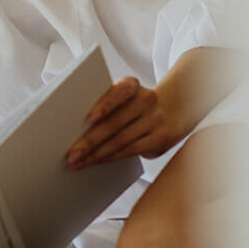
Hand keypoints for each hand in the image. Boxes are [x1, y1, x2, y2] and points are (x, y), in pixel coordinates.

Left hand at [66, 77, 180, 169]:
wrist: (177, 106)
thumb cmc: (137, 102)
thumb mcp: (125, 95)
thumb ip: (106, 104)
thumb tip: (76, 128)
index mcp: (132, 85)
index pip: (118, 92)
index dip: (104, 105)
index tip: (88, 119)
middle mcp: (146, 100)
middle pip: (114, 123)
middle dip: (89, 142)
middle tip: (71, 154)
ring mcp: (155, 120)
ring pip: (121, 141)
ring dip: (97, 154)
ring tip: (79, 162)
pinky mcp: (161, 139)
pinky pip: (131, 150)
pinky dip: (111, 157)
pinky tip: (97, 161)